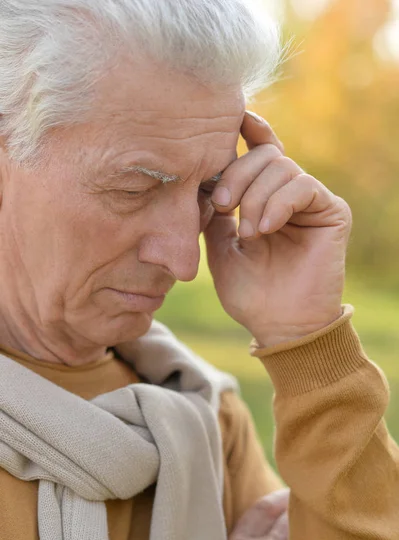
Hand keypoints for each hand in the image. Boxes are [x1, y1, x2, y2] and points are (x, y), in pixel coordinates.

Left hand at [204, 112, 351, 346]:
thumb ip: (215, 211)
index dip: (247, 130)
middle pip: (264, 154)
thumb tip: (203, 179)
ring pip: (282, 167)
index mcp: (263, 199)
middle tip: (223, 207)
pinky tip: (267, 228)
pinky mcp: (331, 211)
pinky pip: (303, 185)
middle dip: (237, 175)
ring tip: (249, 233)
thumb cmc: (249, 292)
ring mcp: (310, 201)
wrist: (278, 325)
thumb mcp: (219, 247)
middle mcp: (288, 195)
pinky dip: (279, 203)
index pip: (259, 152)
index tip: (231, 118)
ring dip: (256, 198)